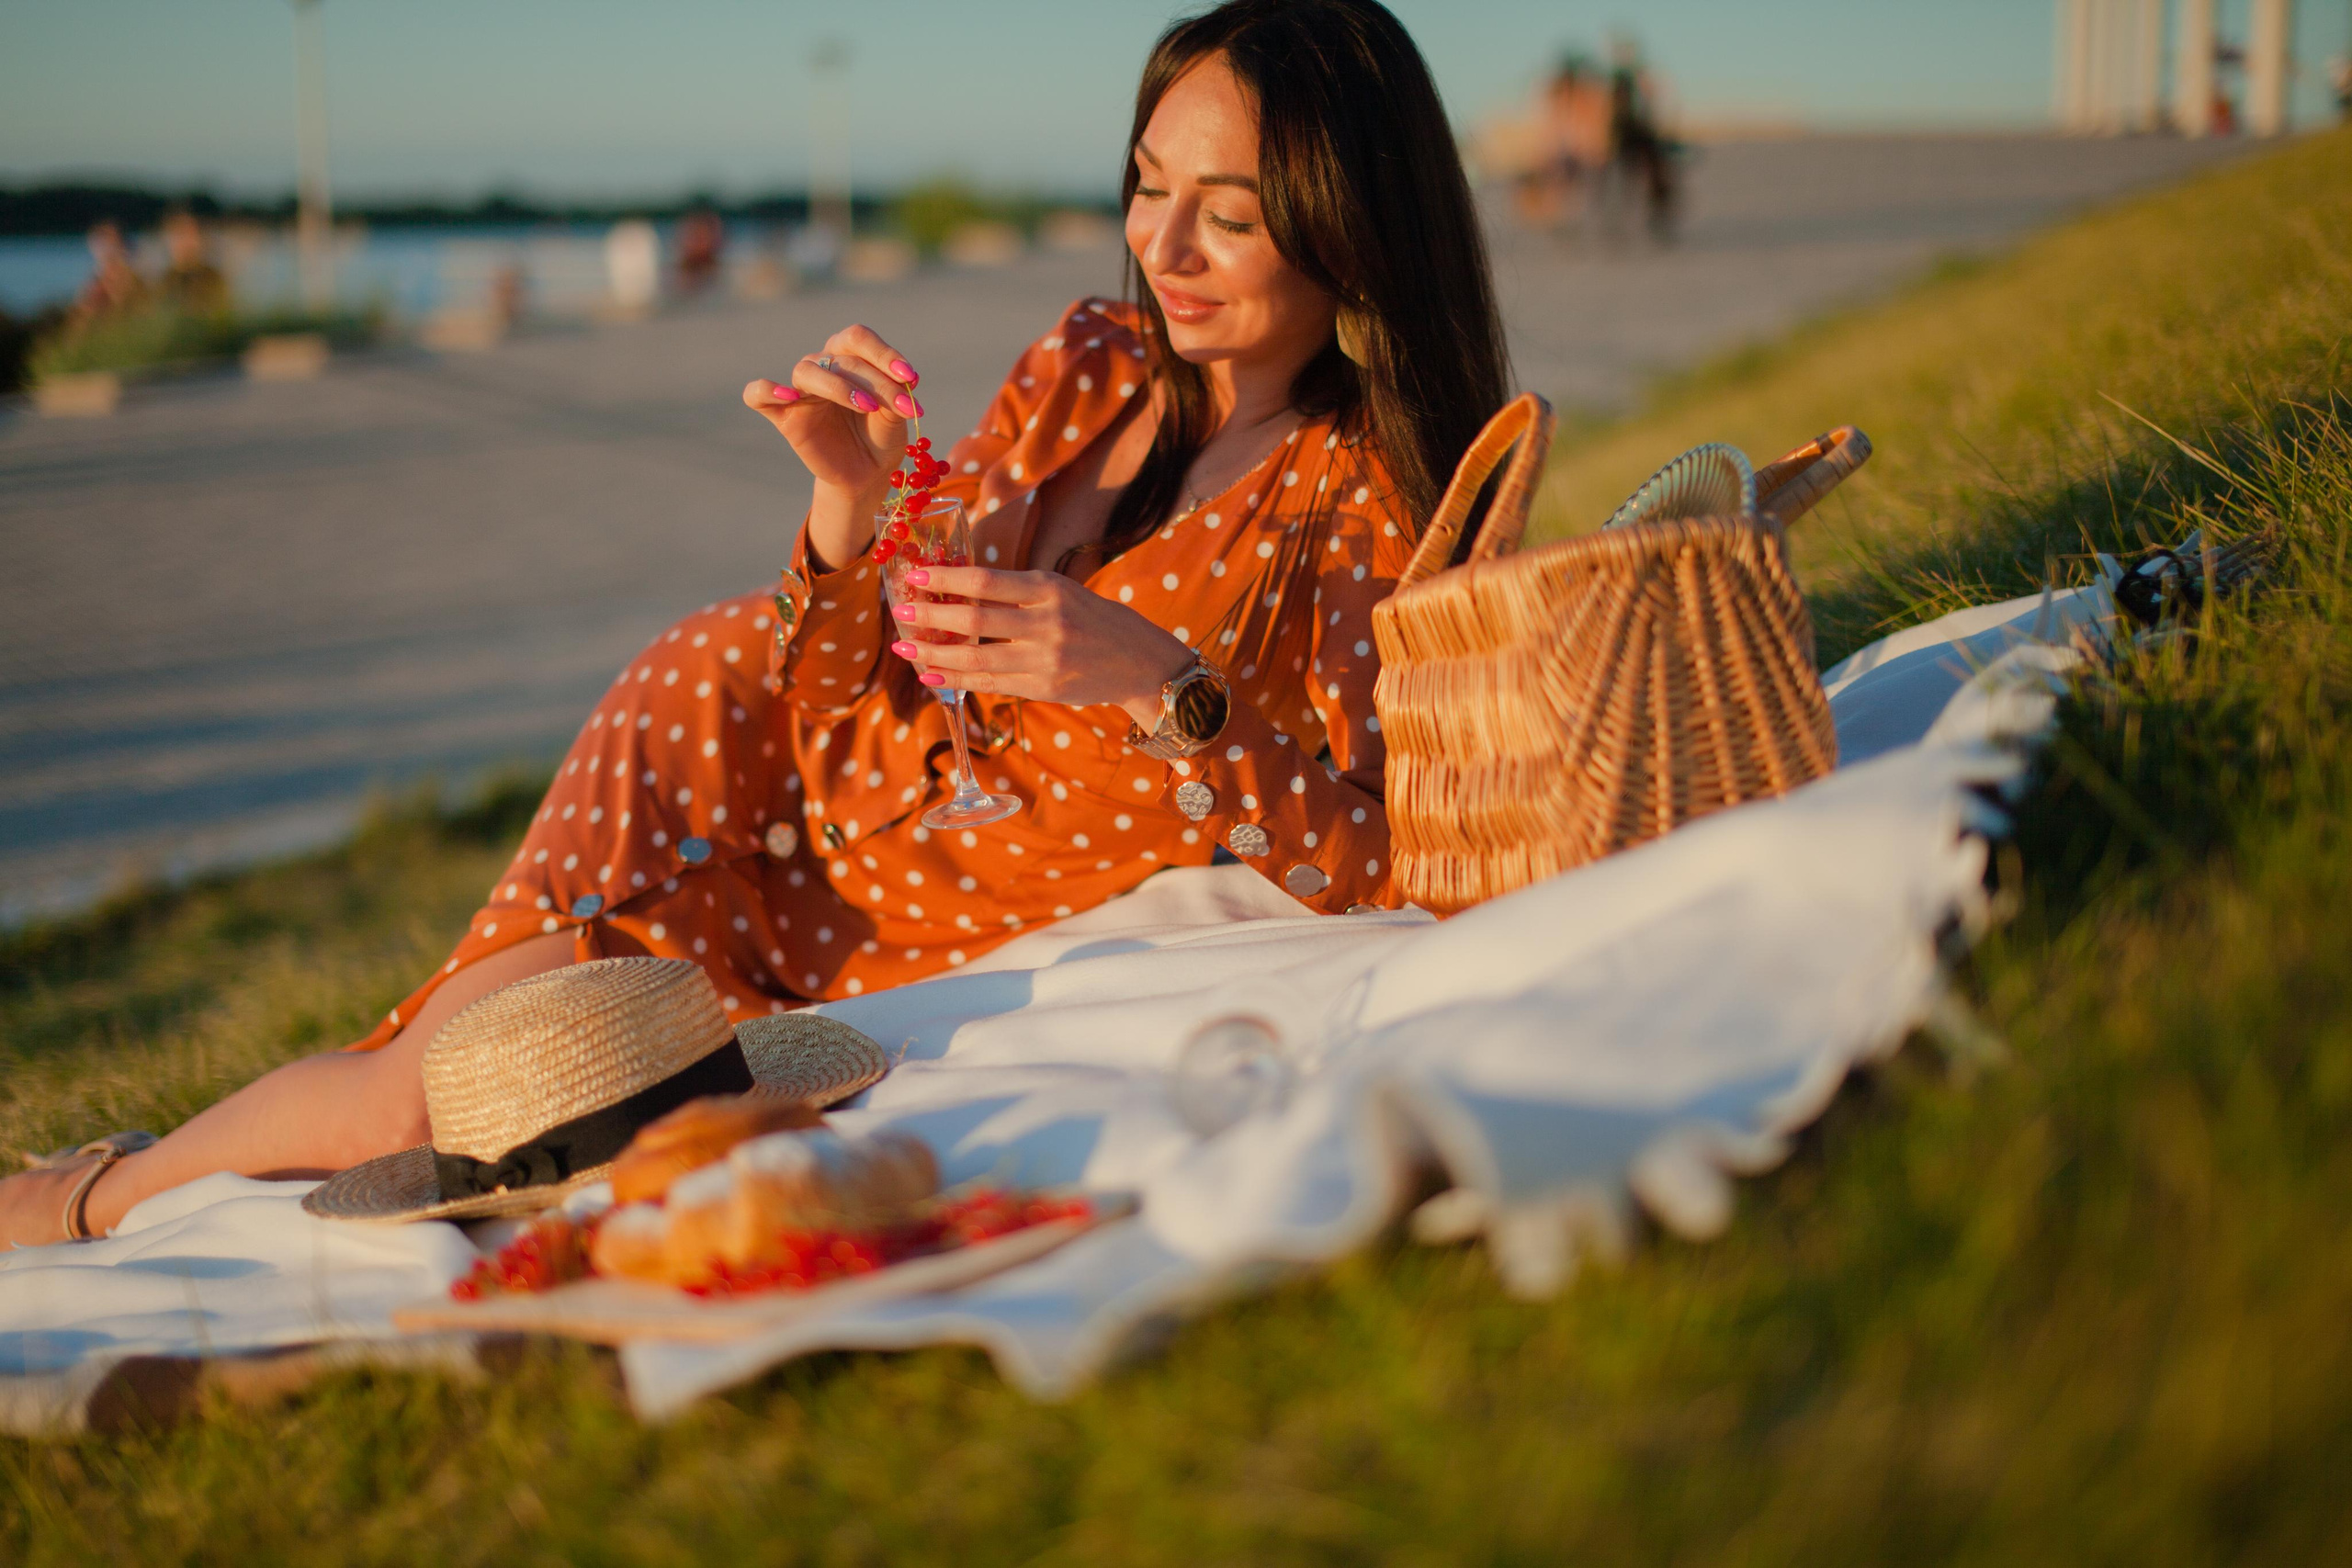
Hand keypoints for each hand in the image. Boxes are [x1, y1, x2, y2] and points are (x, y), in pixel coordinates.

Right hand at [741, 324, 926, 566]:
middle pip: (841, 357)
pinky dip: (768, 389)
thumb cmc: (881, 437)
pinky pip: (757, 394)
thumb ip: (892, 395)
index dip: (885, 354)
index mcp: (848, 356)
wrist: (867, 475)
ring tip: (868, 407)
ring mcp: (800, 390)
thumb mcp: (896, 415)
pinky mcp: (783, 415)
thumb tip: (895, 382)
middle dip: (877, 381)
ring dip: (840, 387)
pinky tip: (790, 396)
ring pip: (807, 371)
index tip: (911, 378)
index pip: (858, 338)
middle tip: (902, 406)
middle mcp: (823, 366)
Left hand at [885, 566, 1194, 728]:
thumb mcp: (1063, 591)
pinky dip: (957, 680)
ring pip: (977, 659)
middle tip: (900, 611)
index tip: (915, 574)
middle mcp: (1047, 624)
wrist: (1141, 663)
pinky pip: (990, 684)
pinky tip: (932, 674)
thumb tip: (958, 590)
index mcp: (1049, 589)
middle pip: (975, 621)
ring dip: (934, 654)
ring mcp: (1045, 660)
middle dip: (931, 617)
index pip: (987, 581)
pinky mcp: (1043, 688)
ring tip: (904, 648)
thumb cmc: (1095, 620)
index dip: (947, 579)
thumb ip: (1019, 592)